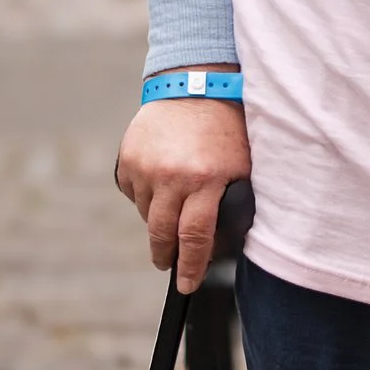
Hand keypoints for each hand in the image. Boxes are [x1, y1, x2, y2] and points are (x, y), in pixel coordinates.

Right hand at [113, 93, 249, 293]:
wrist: (196, 84)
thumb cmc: (228, 127)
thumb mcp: (241, 165)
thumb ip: (232, 202)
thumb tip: (221, 244)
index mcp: (206, 179)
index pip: (194, 237)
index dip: (191, 266)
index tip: (187, 285)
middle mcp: (172, 175)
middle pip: (162, 233)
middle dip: (165, 255)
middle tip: (168, 263)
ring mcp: (146, 166)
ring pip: (146, 213)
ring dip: (158, 218)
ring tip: (175, 202)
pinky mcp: (128, 158)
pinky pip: (132, 191)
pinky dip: (144, 194)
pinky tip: (161, 180)